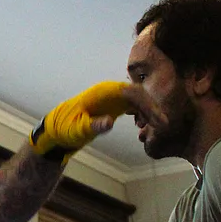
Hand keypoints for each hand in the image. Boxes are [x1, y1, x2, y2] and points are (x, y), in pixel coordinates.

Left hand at [30, 81, 165, 163]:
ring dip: (149, 112)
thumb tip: (110, 122)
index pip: (131, 92)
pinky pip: (134, 106)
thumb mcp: (77, 129)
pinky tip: (145, 126)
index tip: (157, 119)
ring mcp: (112, 98)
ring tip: (158, 128)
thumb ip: (92, 126)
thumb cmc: (65, 128)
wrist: (57, 129)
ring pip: (138, 100)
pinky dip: (143, 114)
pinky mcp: (114, 106)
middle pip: (138, 94)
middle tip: (164, 126)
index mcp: (102, 92)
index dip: (147, 104)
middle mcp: (109, 91)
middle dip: (153, 108)